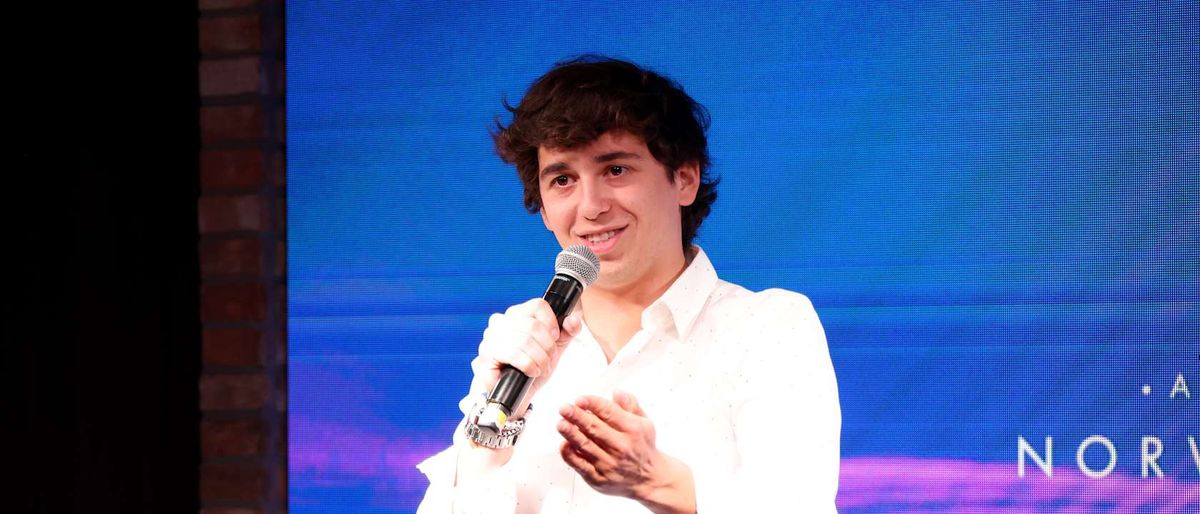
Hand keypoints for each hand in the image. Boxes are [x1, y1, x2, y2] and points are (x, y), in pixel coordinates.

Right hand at [470, 298, 581, 416]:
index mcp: (517, 314)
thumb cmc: (534, 366)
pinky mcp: (486, 355)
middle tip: (548, 359)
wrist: (519, 393)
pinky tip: (531, 372)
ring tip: (541, 368)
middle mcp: (501, 321)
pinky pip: (513, 354)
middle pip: (533, 325)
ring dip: (539, 358)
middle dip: (547, 347)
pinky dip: (528, 365)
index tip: (555, 338)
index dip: (552, 323)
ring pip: (524, 340)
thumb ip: (568, 331)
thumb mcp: (556, 347)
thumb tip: (573, 319)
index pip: (537, 305)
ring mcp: (490, 337)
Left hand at [557, 392, 695, 512]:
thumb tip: (616, 392)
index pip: (610, 413)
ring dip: (571, 434)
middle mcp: (621, 447)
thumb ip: (630, 405)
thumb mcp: (644, 422)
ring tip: (561, 424)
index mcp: (632, 429)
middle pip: (595, 428)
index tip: (580, 399)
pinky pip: (580, 465)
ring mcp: (609, 464)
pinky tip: (564, 444)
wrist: (648, 479)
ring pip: (586, 446)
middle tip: (564, 408)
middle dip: (577, 417)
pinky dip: (570, 455)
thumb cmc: (641, 446)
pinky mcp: (598, 478)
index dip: (593, 404)